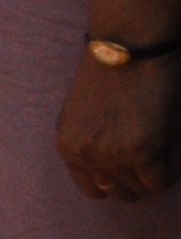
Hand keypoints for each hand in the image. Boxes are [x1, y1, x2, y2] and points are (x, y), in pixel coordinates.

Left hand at [58, 53, 177, 200]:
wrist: (128, 46)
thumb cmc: (113, 72)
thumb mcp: (88, 114)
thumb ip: (96, 144)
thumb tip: (121, 174)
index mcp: (67, 145)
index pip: (94, 188)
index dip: (119, 179)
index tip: (134, 166)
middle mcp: (83, 154)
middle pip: (119, 192)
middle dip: (139, 177)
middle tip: (154, 152)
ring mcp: (109, 155)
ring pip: (143, 190)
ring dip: (156, 172)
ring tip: (160, 141)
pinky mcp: (138, 152)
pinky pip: (161, 182)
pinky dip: (171, 170)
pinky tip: (169, 143)